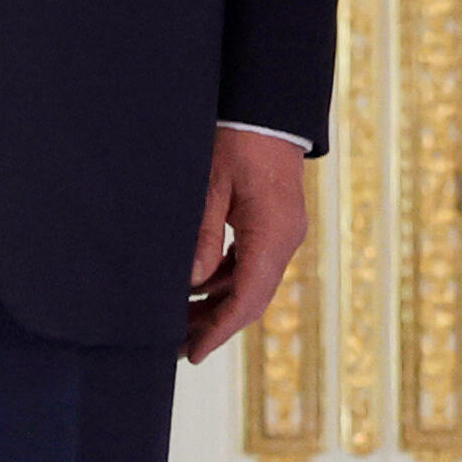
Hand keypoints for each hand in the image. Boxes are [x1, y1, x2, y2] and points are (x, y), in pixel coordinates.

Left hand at [183, 126, 310, 364]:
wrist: (268, 108)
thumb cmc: (238, 139)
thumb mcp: (211, 185)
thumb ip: (203, 235)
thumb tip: (193, 282)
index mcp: (272, 235)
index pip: (247, 299)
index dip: (219, 330)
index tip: (193, 353)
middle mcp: (284, 240)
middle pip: (251, 299)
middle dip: (216, 325)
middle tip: (177, 347)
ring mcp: (282, 233)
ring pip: (251, 283)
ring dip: (219, 304)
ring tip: (180, 322)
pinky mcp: (274, 224)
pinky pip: (251, 263)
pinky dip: (225, 280)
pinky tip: (197, 288)